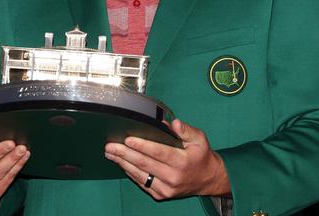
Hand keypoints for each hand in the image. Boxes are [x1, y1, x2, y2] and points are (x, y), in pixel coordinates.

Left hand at [104, 119, 229, 199]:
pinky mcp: (161, 194)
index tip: (127, 138)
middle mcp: (173, 177)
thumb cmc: (201, 156)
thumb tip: (172, 123)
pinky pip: (142, 183)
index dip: (141, 145)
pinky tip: (121, 163)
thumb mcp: (199, 139)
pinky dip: (130, 172)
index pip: (158, 152)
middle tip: (110, 145)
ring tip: (111, 153)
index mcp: (182, 161)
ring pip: (140, 174)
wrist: (208, 179)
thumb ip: (185, 130)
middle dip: (125, 153)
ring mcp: (166, 188)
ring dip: (123, 163)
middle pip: (144, 163)